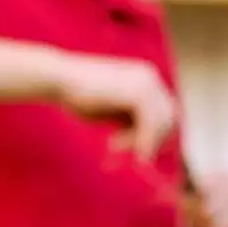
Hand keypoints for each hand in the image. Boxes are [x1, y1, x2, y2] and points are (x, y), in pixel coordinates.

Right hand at [54, 52, 179, 161]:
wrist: (59, 78)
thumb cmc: (78, 95)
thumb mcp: (112, 110)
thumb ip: (131, 120)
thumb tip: (149, 142)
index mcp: (145, 77)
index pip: (164, 112)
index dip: (151, 134)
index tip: (129, 146)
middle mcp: (149, 76)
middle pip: (168, 118)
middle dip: (150, 140)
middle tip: (118, 149)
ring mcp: (146, 82)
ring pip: (160, 123)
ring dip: (142, 143)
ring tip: (113, 148)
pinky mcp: (137, 92)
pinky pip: (149, 125)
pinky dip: (141, 142)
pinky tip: (119, 149)